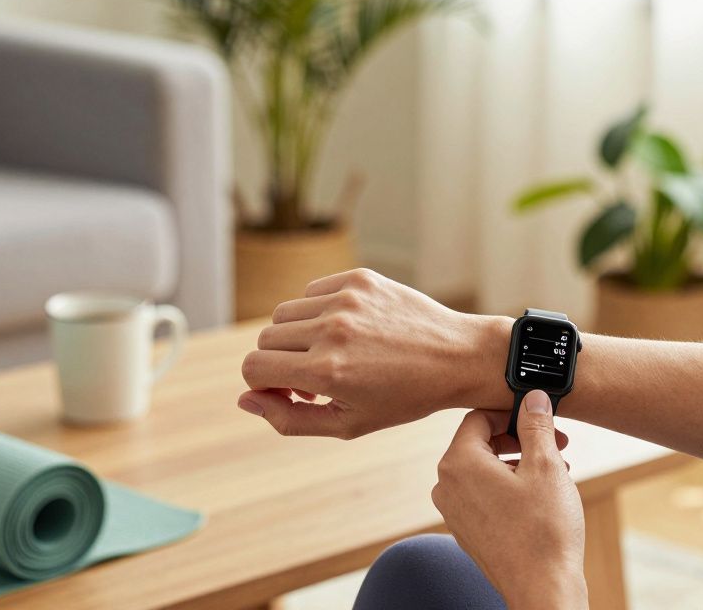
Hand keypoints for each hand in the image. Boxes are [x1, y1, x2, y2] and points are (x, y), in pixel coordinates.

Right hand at [237, 268, 509, 438]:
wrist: (458, 358)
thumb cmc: (403, 398)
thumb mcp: (347, 424)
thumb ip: (288, 418)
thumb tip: (244, 398)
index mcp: (326, 372)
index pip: (253, 367)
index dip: (263, 383)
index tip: (289, 392)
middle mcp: (332, 330)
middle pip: (265, 339)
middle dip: (280, 361)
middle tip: (314, 378)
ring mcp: (346, 300)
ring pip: (285, 313)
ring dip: (298, 335)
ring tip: (330, 353)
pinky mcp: (359, 278)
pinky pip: (312, 291)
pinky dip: (319, 311)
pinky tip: (349, 330)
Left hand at [431, 391, 587, 609]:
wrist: (542, 589)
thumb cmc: (544, 531)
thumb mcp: (545, 465)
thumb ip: (535, 424)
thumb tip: (532, 398)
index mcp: (458, 463)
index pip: (478, 417)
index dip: (512, 413)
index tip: (540, 419)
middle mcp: (447, 486)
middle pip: (481, 444)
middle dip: (521, 440)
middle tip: (556, 445)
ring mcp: (454, 512)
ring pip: (486, 471)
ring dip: (520, 464)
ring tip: (556, 473)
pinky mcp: (467, 531)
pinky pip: (485, 495)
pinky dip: (511, 488)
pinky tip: (541, 497)